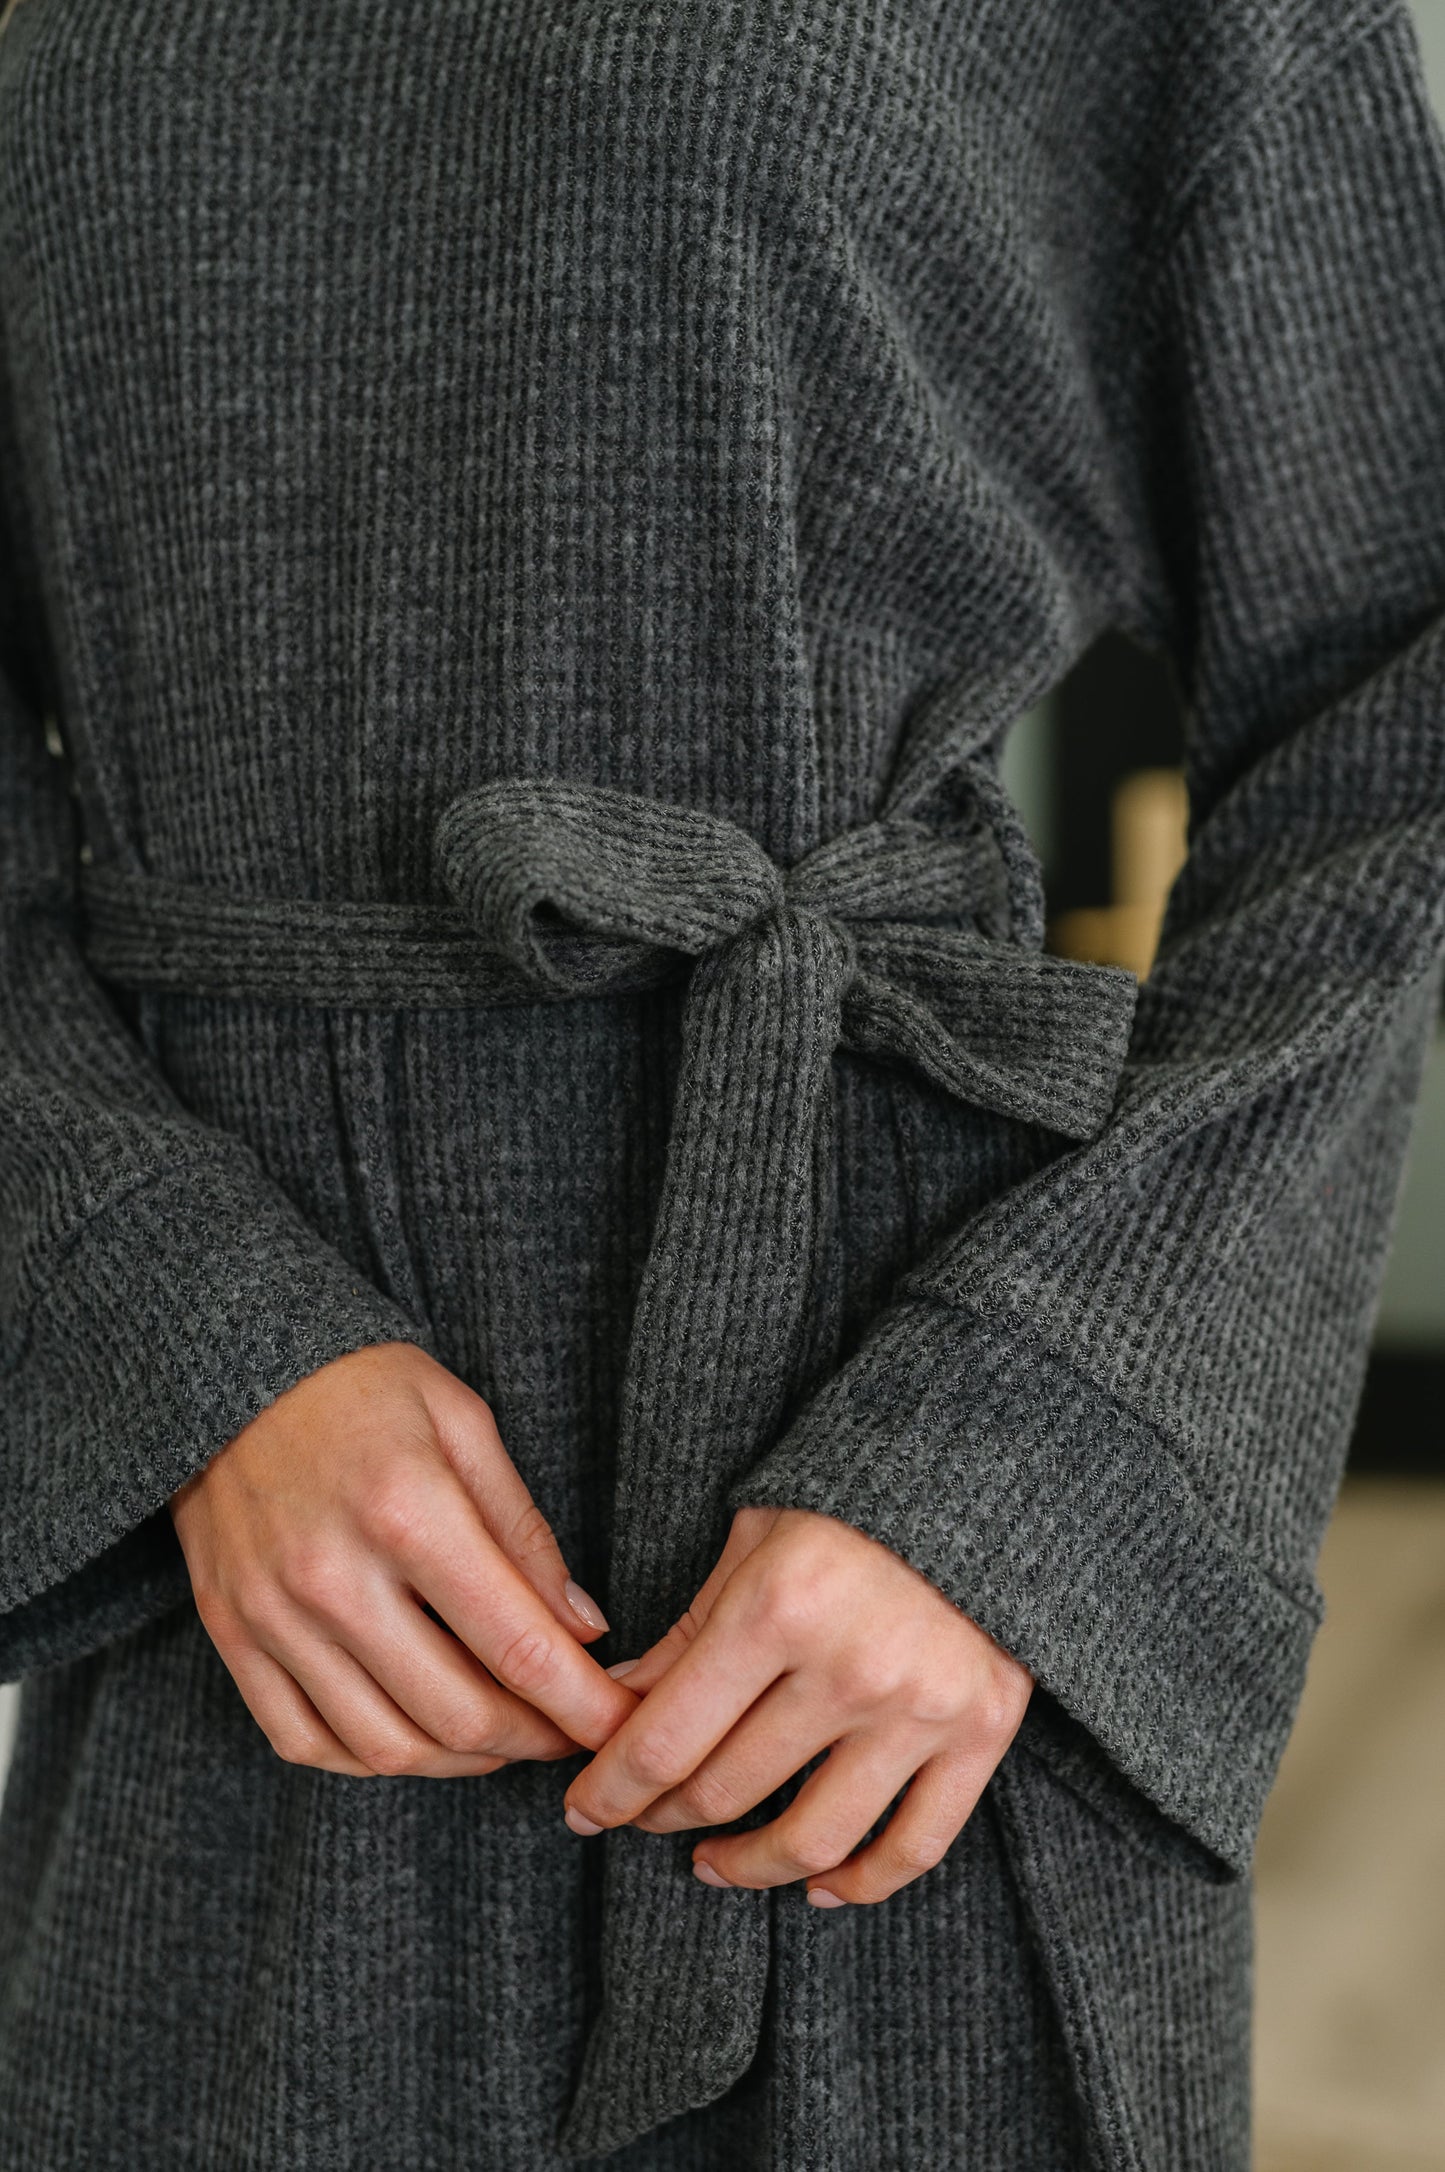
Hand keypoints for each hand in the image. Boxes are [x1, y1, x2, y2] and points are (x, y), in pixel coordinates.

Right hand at [170, 1340, 638, 1778]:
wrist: (227, 1372)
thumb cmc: (363, 1386)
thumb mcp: (463, 1423)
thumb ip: (523, 1532)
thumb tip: (582, 1631)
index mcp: (409, 1512)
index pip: (517, 1646)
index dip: (583, 1705)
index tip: (621, 1727)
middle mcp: (334, 1577)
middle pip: (458, 1715)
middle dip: (533, 1741)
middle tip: (567, 1731)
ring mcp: (273, 1615)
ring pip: (385, 1748)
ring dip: (460, 1762)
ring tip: (500, 1736)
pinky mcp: (232, 1635)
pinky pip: (305, 1742)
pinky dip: (371, 1760)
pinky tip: (415, 1734)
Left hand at [561, 1505, 1031, 1906]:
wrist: (979, 1475)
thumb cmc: (846, 1502)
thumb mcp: (750, 1543)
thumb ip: (684, 1635)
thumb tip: (609, 1712)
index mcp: (778, 1607)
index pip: (666, 1739)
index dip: (611, 1790)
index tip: (582, 1811)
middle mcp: (852, 1667)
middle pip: (728, 1791)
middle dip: (663, 1817)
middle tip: (638, 1819)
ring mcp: (923, 1706)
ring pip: (815, 1839)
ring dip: (747, 1867)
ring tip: (712, 1864)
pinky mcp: (984, 1730)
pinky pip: (915, 1845)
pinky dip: (861, 1883)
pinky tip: (818, 1887)